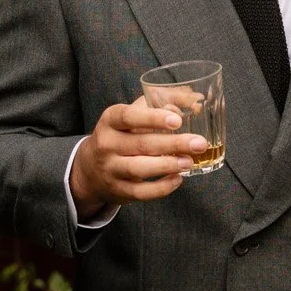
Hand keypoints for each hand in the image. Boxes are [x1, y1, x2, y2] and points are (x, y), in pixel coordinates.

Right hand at [68, 96, 209, 212]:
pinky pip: (141, 192)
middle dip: (173, 144)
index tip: (177, 120)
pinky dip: (161, 188)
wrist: (91, 168)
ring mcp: (111, 169)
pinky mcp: (118, 190)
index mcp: (110, 120)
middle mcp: (107, 144)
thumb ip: (162, 102)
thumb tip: (195, 98)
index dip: (153, 119)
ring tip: (189, 161)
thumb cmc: (121, 134)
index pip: (128, 117)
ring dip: (167, 165)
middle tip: (199, 143)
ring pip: (139, 169)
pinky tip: (178, 179)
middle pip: (140, 144)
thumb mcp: (133, 113)